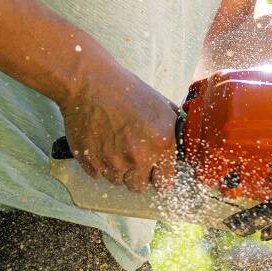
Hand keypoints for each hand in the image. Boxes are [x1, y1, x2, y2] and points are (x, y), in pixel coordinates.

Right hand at [59, 59, 177, 192]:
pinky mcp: (90, 162)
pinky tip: (101, 144)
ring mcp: (112, 162)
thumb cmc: (126, 91)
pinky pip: (98, 174)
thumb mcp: (161, 105)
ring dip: (118, 169)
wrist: (90, 84)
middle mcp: (138, 157)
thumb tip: (181, 146)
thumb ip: (173, 130)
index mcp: (161, 143)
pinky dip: (100, 164)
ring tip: (115, 145)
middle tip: (133, 157)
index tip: (156, 172)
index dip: (160, 176)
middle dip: (138, 175)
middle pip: (139, 186)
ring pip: (118, 181)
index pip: (165, 182)